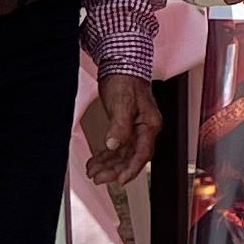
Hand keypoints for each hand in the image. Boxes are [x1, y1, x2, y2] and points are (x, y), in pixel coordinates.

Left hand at [82, 71, 159, 188]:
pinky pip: (117, 146)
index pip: (142, 153)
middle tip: (99, 178)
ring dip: (108, 165)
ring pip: (123, 154)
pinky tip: (96, 161)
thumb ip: (119, 125)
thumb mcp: (122, 102)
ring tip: (94, 172)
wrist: (121, 63)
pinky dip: (106, 155)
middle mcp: (144, 129)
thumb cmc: (126, 79)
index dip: (131, 169)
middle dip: (115, 170)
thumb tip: (114, 145)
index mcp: (149, 124)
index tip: (120, 180)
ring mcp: (135, 128)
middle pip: (131, 157)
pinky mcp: (125, 126)